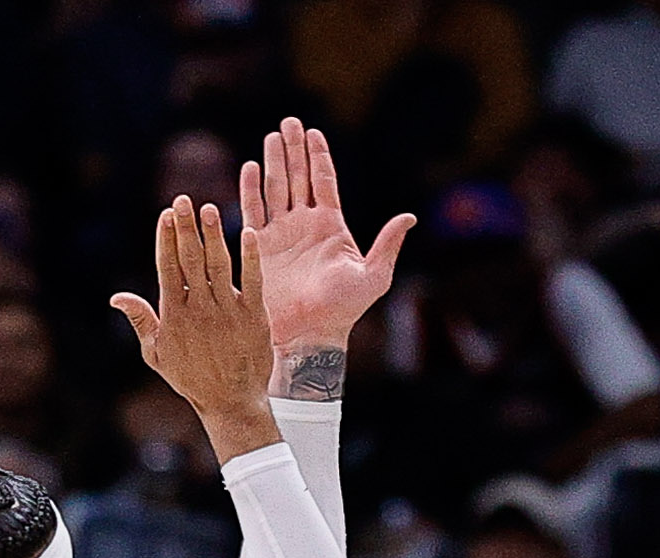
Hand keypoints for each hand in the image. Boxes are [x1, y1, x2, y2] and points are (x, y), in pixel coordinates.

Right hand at [109, 198, 277, 449]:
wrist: (230, 401)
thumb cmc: (192, 378)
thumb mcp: (157, 354)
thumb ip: (141, 320)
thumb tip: (116, 297)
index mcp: (175, 315)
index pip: (169, 268)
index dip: (167, 240)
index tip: (165, 214)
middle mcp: (200, 309)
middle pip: (191, 260)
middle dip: (185, 228)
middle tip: (182, 200)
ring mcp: (228, 310)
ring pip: (218, 265)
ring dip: (213, 235)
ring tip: (208, 209)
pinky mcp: (253, 315)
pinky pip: (252, 280)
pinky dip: (250, 257)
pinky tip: (246, 233)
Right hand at [235, 117, 410, 369]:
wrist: (310, 334)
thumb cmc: (344, 310)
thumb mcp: (375, 276)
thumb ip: (388, 244)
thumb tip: (410, 217)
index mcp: (331, 226)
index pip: (324, 182)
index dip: (318, 156)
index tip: (313, 131)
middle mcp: (305, 225)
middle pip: (298, 177)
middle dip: (294, 149)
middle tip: (288, 122)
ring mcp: (282, 235)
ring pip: (276, 188)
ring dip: (274, 162)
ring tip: (272, 136)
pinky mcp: (261, 248)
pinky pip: (254, 212)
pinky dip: (250, 190)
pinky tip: (250, 168)